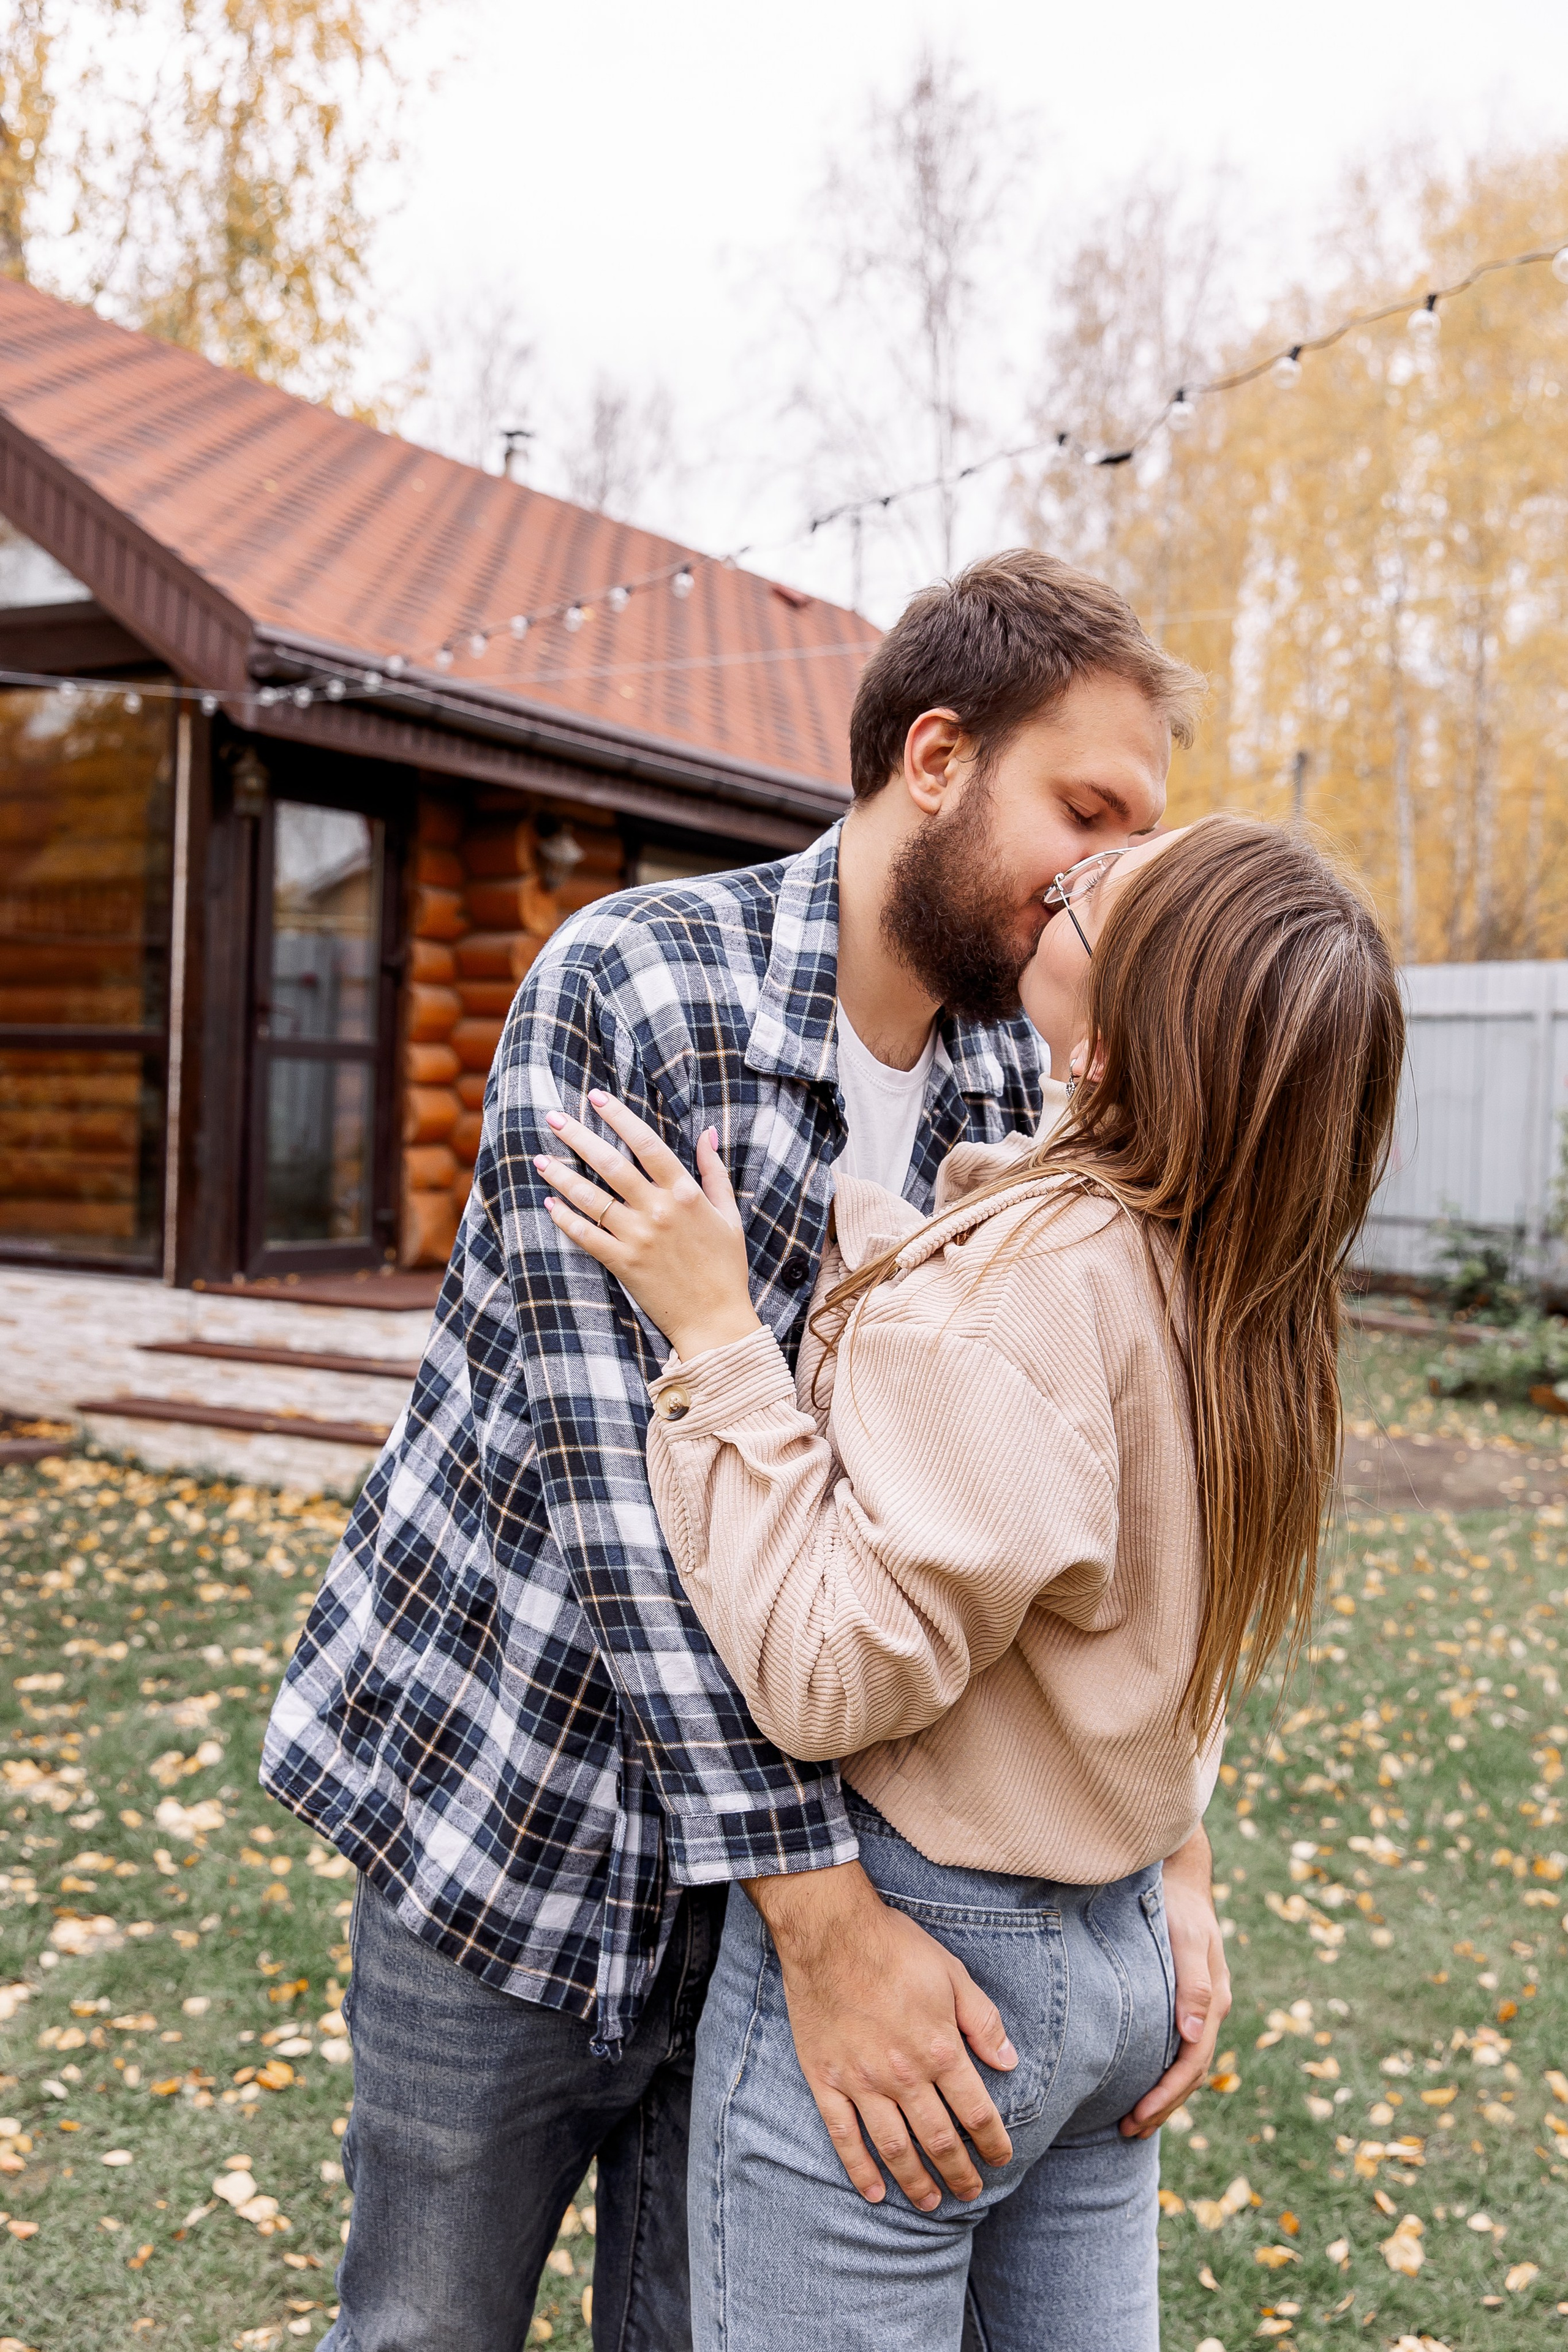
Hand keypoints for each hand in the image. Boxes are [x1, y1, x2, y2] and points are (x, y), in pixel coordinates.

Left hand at [535, 1090, 760, 1358]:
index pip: (645, 1144)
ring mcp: (638, 1238)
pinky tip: (549, 1203)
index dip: (618, 1117)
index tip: (596, 1098)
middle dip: (578, 1137)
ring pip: (591, 1198)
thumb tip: (706, 1132)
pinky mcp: (623, 1264)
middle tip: (553, 1117)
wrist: (715, 1320)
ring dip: (562, 1176)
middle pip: (610, 1164)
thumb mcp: (728, 1214)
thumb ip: (714, 1171)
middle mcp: (658, 1211)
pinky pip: (586, 1236)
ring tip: (540, 1159)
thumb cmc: (726, 1266)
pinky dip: (565, 1218)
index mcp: (685, 1193)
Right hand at [744, 1860, 1017, 2210]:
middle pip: (937, 2139)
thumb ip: (983, 2021)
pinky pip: (843, 2136)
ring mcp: (860, 2081)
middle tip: (970, 2192)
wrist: (829, 1931)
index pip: (975, 2111)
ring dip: (916, 2181)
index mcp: (938, 2048)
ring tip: (930, 2203)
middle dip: (958, 2171)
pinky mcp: (825, 2080)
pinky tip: (874, 2192)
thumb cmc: (894, 1946)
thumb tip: (1009, 2062)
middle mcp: (902, 2074)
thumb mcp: (952, 1973)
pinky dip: (859, 2169)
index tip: (1001, 2159)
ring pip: (894, 2147)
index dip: (992, 2141)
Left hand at [1120, 1824, 1230, 2137]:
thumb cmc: (1178, 1904)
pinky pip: (1177, 2044)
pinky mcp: (1185, 1997)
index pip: (1191, 2063)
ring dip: (1163, 2094)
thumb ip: (1193, 1984)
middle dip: (1162, 2105)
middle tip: (1128, 2132)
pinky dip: (1162, 2069)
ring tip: (1133, 2121)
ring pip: (1185, 2062)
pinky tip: (1140, 2080)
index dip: (1166, 2095)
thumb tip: (1194, 2034)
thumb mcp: (1186, 1938)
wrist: (1180, 1874)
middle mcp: (1210, 2009)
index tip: (1136, 2118)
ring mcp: (1200, 2005)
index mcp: (1214, 2001)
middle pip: (1190, 2072)